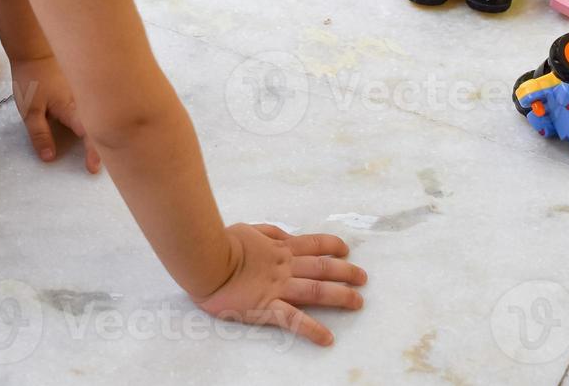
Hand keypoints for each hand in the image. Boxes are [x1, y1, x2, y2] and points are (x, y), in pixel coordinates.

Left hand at [10, 55, 101, 173]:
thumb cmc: (31, 78)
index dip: (93, 152)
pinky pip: (96, 102)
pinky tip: (100, 121)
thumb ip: (39, 133)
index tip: (93, 168)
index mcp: (70, 108)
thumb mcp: (29, 109)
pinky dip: (100, 114)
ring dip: (104, 128)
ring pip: (101, 112)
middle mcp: (83, 100)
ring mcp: (85, 90)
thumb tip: (50, 157)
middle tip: (103, 162)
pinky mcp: (84, 85)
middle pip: (100, 124)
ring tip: (106, 146)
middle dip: (104, 144)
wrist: (34, 48)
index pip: (87, 133)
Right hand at [191, 223, 366, 346]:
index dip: (332, 245)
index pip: (313, 244)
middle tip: (363, 278)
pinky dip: (312, 330)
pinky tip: (327, 339)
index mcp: (278, 247)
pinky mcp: (267, 307)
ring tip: (358, 302)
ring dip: (340, 296)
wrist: (205, 259)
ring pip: (316, 291)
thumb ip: (269, 232)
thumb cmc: (221, 242)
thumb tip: (285, 235)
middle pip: (322, 267)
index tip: (346, 249)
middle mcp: (284, 267)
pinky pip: (293, 319)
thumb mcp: (248, 229)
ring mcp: (277, 287)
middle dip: (346, 272)